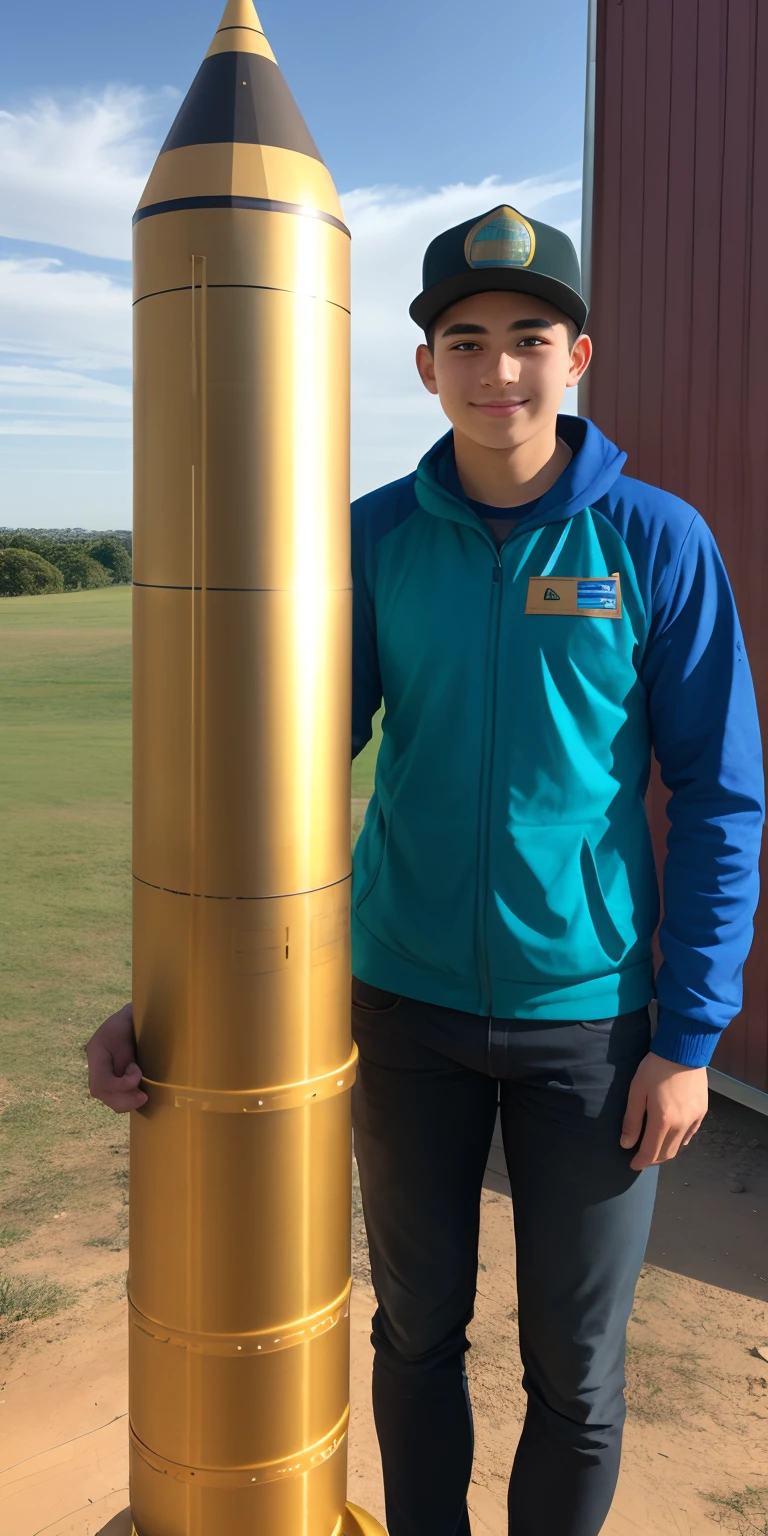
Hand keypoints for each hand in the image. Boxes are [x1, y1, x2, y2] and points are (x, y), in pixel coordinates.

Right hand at [85, 1002, 147, 1112]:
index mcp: (96, 1051)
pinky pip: (113, 1093)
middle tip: (144, 1097)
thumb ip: (126, 1056)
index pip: (101, 1080)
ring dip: (125, 1102)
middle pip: (99, 1092)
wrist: (135, 1015)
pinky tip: (138, 1096)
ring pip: (105, 1096)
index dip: (120, 1085)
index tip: (138, 1073)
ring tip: (143, 1098)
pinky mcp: (110, 1074)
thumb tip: (130, 1077)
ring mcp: (100, 1070)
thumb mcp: (129, 1032)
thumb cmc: (134, 1018)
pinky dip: (125, 1098)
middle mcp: (94, 1063)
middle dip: (122, 1099)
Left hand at [620, 1051, 707, 1170]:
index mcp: (663, 1121)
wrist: (684, 1049)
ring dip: (666, 1151)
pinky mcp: (702, 1111)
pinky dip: (680, 1140)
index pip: (651, 1152)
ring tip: (654, 1147)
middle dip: (653, 1159)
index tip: (632, 1165)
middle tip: (641, 1158)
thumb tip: (626, 1144)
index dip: (640, 1162)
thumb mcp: (637, 1091)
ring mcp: (694, 1119)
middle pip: (667, 1153)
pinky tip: (672, 1136)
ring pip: (679, 1146)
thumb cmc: (655, 1068)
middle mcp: (681, 1125)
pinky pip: (690, 1134)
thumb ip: (632, 1120)